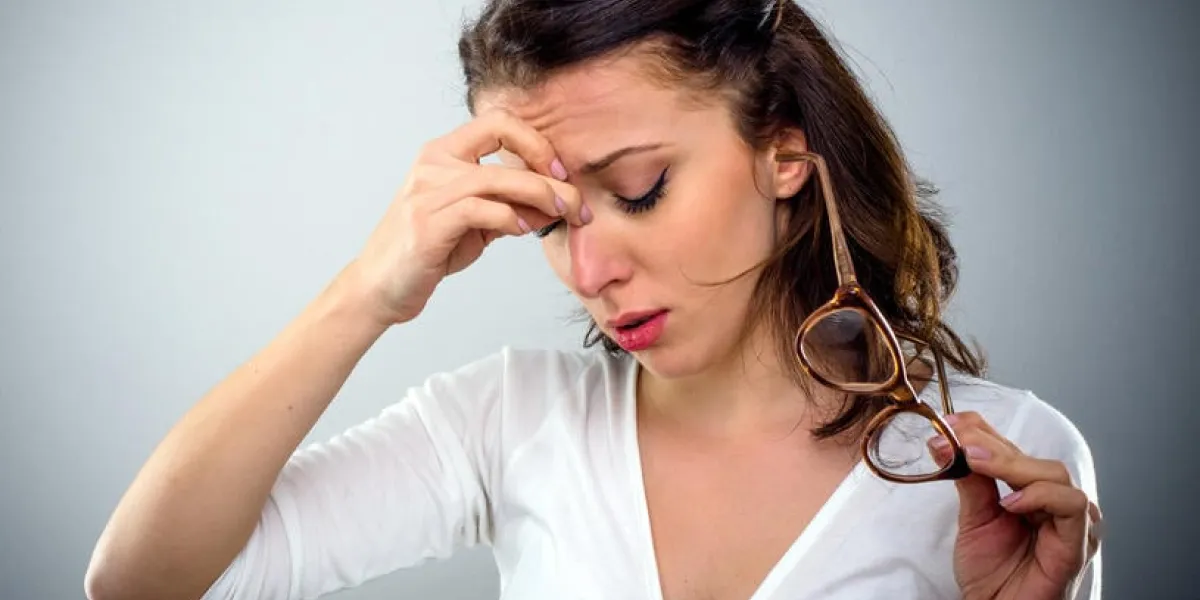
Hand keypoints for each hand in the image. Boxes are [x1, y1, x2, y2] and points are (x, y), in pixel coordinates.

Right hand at [349, 108, 587, 324]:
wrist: (381, 286)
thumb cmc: (430, 251)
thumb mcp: (478, 224)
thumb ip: (513, 207)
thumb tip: (559, 201)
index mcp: (443, 154)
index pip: (498, 122)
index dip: (536, 142)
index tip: (560, 172)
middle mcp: (433, 163)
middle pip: (503, 140)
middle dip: (550, 172)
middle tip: (577, 202)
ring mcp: (427, 191)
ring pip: (497, 178)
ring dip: (540, 195)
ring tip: (562, 215)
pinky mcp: (427, 222)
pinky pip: (480, 209)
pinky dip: (509, 217)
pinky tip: (523, 230)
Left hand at [931, 411, 1102, 599]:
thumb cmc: (990, 572)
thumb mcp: (972, 518)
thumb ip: (967, 480)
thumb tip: (944, 441)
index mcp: (1031, 491)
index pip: (1013, 448)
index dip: (983, 431)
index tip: (949, 424)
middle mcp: (1055, 501)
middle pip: (1032, 457)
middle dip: (991, 445)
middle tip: (957, 441)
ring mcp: (1070, 520)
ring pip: (1055, 473)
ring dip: (1012, 465)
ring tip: (976, 465)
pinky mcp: (1078, 542)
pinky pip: (1071, 505)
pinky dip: (1040, 496)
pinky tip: (1011, 503)